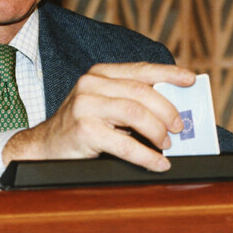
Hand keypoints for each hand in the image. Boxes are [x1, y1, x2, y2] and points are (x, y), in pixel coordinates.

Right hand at [2, 62, 195, 171]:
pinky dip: (147, 156)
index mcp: (99, 74)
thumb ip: (130, 100)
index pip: (140, 70)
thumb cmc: (79, 128)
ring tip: (166, 145)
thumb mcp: (103, 106)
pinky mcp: (83, 130)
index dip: (169, 73)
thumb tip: (172, 111)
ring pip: (136, 113)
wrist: (42, 148)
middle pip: (142, 93)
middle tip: (179, 128)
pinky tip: (158, 163)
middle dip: (167, 111)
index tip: (190, 79)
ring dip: (158, 132)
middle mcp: (91, 84)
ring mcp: (85, 105)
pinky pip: (125, 144)